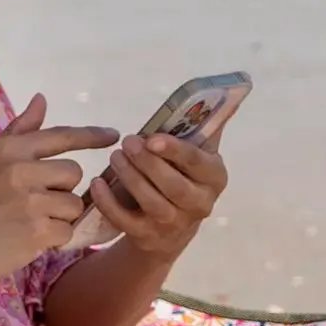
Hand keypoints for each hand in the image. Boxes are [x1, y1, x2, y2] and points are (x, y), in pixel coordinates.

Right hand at [0, 94, 117, 291]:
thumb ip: (18, 132)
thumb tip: (42, 99)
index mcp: (10, 150)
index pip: (61, 136)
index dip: (92, 136)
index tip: (113, 136)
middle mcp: (22, 171)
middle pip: (73, 174)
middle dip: (62, 189)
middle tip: (35, 203)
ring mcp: (31, 202)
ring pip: (73, 204)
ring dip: (58, 216)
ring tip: (29, 223)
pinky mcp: (37, 232)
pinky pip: (66, 230)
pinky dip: (53, 239)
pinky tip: (28, 240)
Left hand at [86, 128, 226, 268]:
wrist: (173, 227)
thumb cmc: (184, 176)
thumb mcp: (198, 154)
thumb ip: (203, 126)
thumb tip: (228, 88)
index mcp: (214, 177)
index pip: (197, 163)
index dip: (175, 151)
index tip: (152, 138)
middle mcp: (199, 204)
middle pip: (174, 186)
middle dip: (148, 163)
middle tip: (127, 143)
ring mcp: (173, 224)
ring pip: (152, 203)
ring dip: (130, 178)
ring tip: (115, 157)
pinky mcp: (148, 237)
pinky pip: (126, 222)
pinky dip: (109, 203)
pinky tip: (97, 183)